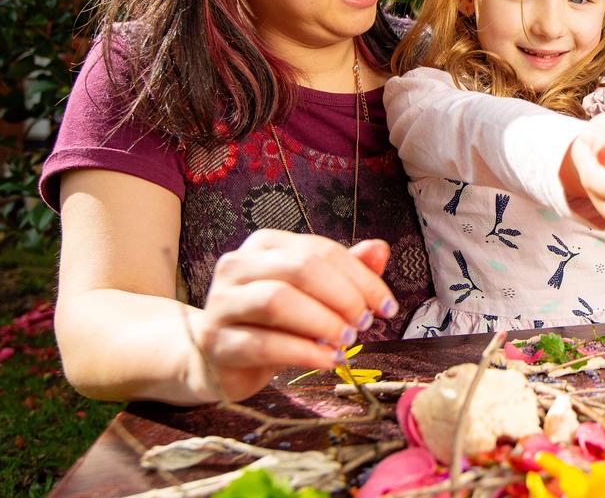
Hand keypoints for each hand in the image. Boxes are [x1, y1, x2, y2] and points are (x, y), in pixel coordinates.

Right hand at [189, 230, 397, 400]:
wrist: (218, 358)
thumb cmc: (272, 322)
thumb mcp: (312, 294)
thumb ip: (344, 271)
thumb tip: (380, 249)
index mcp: (265, 245)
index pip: (319, 251)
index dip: (361, 277)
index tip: (388, 306)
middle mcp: (237, 266)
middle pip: (299, 269)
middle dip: (342, 296)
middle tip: (365, 323)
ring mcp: (222, 303)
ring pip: (277, 301)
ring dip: (323, 322)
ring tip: (347, 341)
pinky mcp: (216, 343)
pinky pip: (264, 344)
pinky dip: (304, 353)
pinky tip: (328, 361)